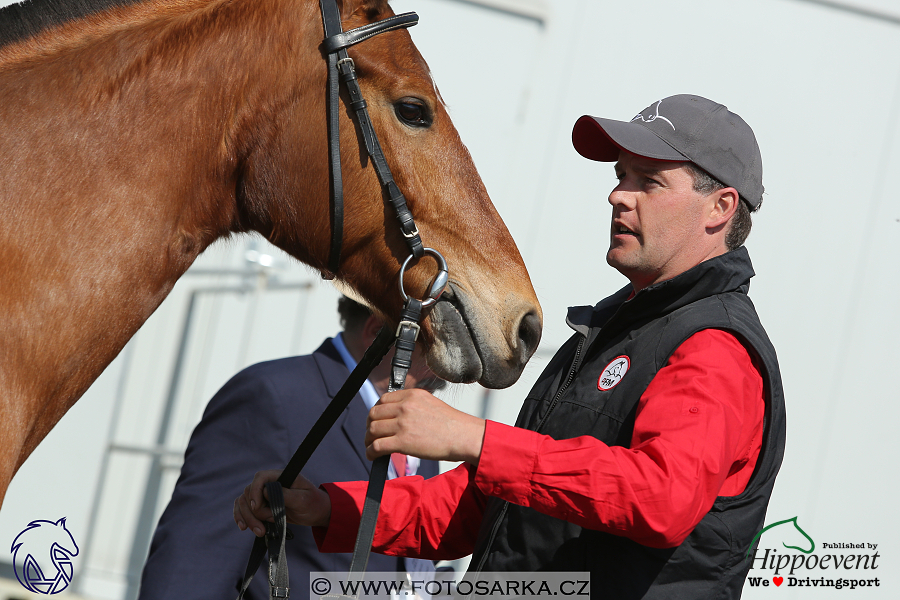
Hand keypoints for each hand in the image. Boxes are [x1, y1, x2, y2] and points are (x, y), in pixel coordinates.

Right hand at [233, 470, 331, 535]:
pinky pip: (244, 508)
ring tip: (260, 531)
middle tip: (267, 523)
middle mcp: (269, 483)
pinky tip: (244, 527)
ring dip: (248, 518)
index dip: (255, 492)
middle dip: (254, 512)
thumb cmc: (313, 503)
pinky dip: (241, 517)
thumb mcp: (303, 499)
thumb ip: (285, 494)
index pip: (260, 478)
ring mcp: (263, 494)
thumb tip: (265, 491)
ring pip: (244, 502)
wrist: (316, 513)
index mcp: (280, 477)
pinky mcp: (261, 505)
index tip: (257, 507)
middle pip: (249, 492)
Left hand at [365, 388, 485, 463]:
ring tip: (370, 445)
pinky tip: (373, 456)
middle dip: (370, 424)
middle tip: (371, 433)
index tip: (377, 419)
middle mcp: (405, 407)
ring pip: (373, 429)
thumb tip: (396, 414)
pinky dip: (371, 452)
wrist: (463, 436)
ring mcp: (403, 424)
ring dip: (368, 439)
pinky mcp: (403, 442)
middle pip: (374, 413)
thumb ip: (412, 404)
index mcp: (412, 395)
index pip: (383, 399)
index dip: (377, 411)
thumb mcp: (430, 403)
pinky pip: (377, 446)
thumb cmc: (451, 424)